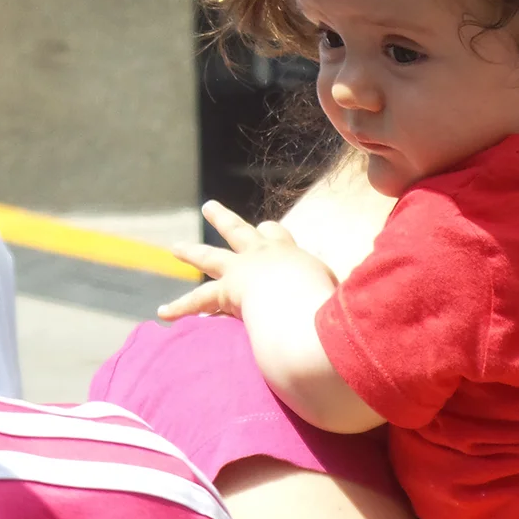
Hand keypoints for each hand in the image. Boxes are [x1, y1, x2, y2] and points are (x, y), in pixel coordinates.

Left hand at [159, 201, 335, 320]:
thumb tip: (354, 301)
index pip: (276, 234)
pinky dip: (181, 307)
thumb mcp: (335, 291)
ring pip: (210, 257)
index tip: (265, 229)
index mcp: (290, 253)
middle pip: (239, 231)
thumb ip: (334, 292)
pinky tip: (164, 312)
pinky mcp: (226, 292)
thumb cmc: (325, 302)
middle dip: (223, 220)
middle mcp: (263, 254)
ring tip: (175, 247)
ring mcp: (241, 271)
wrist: (301, 306)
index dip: (270, 233)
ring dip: (191, 251)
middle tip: (208, 207)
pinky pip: (198, 300)